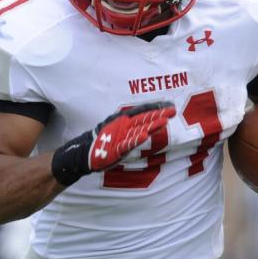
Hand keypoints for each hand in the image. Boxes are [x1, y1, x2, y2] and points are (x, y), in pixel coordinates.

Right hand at [51, 102, 175, 185]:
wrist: (85, 153)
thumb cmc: (104, 141)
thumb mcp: (117, 129)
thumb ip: (131, 125)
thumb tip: (146, 123)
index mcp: (123, 120)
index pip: (142, 112)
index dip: (156, 109)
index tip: (170, 105)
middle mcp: (122, 126)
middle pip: (143, 119)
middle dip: (158, 115)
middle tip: (172, 110)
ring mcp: (119, 137)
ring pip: (138, 130)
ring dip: (151, 125)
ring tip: (164, 121)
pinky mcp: (115, 149)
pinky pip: (126, 144)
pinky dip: (135, 140)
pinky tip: (145, 136)